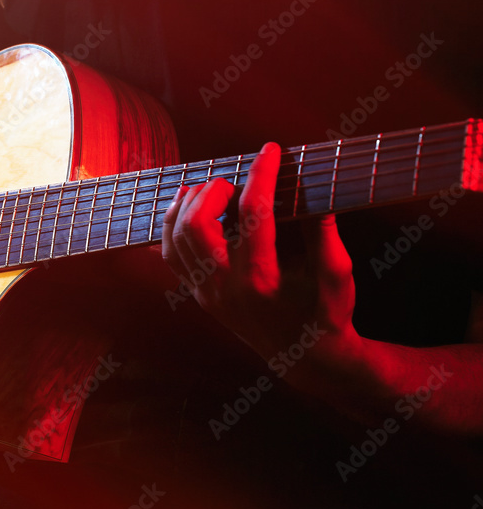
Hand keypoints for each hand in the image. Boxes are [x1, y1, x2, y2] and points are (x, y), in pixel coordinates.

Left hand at [161, 142, 360, 366]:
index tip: (271, 151)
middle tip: (232, 181)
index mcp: (262, 280)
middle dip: (212, 192)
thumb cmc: (326, 315)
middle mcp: (226, 288)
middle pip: (197, 226)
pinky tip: (185, 205)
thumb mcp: (337, 277)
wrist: (304, 357)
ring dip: (186, 206)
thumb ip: (325, 236)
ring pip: (176, 240)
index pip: (253, 214)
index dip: (261, 175)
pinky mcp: (200, 295)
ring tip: (208, 187)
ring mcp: (208, 293)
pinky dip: (171, 227)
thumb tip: (318, 196)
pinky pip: (171, 257)